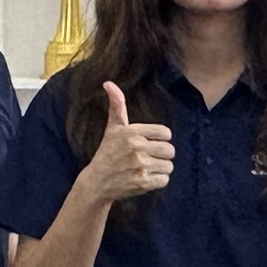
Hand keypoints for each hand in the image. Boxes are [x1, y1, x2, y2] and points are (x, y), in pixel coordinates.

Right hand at [82, 79, 172, 205]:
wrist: (97, 182)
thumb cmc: (108, 152)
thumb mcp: (112, 128)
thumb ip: (117, 105)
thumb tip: (108, 83)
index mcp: (132, 132)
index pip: (165, 133)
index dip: (161, 139)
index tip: (150, 143)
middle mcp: (136, 148)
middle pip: (170, 150)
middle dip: (162, 154)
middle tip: (149, 157)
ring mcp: (140, 166)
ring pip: (169, 166)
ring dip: (160, 168)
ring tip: (145, 168)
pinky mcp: (142, 182)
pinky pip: (164, 180)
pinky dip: (158, 181)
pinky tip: (145, 178)